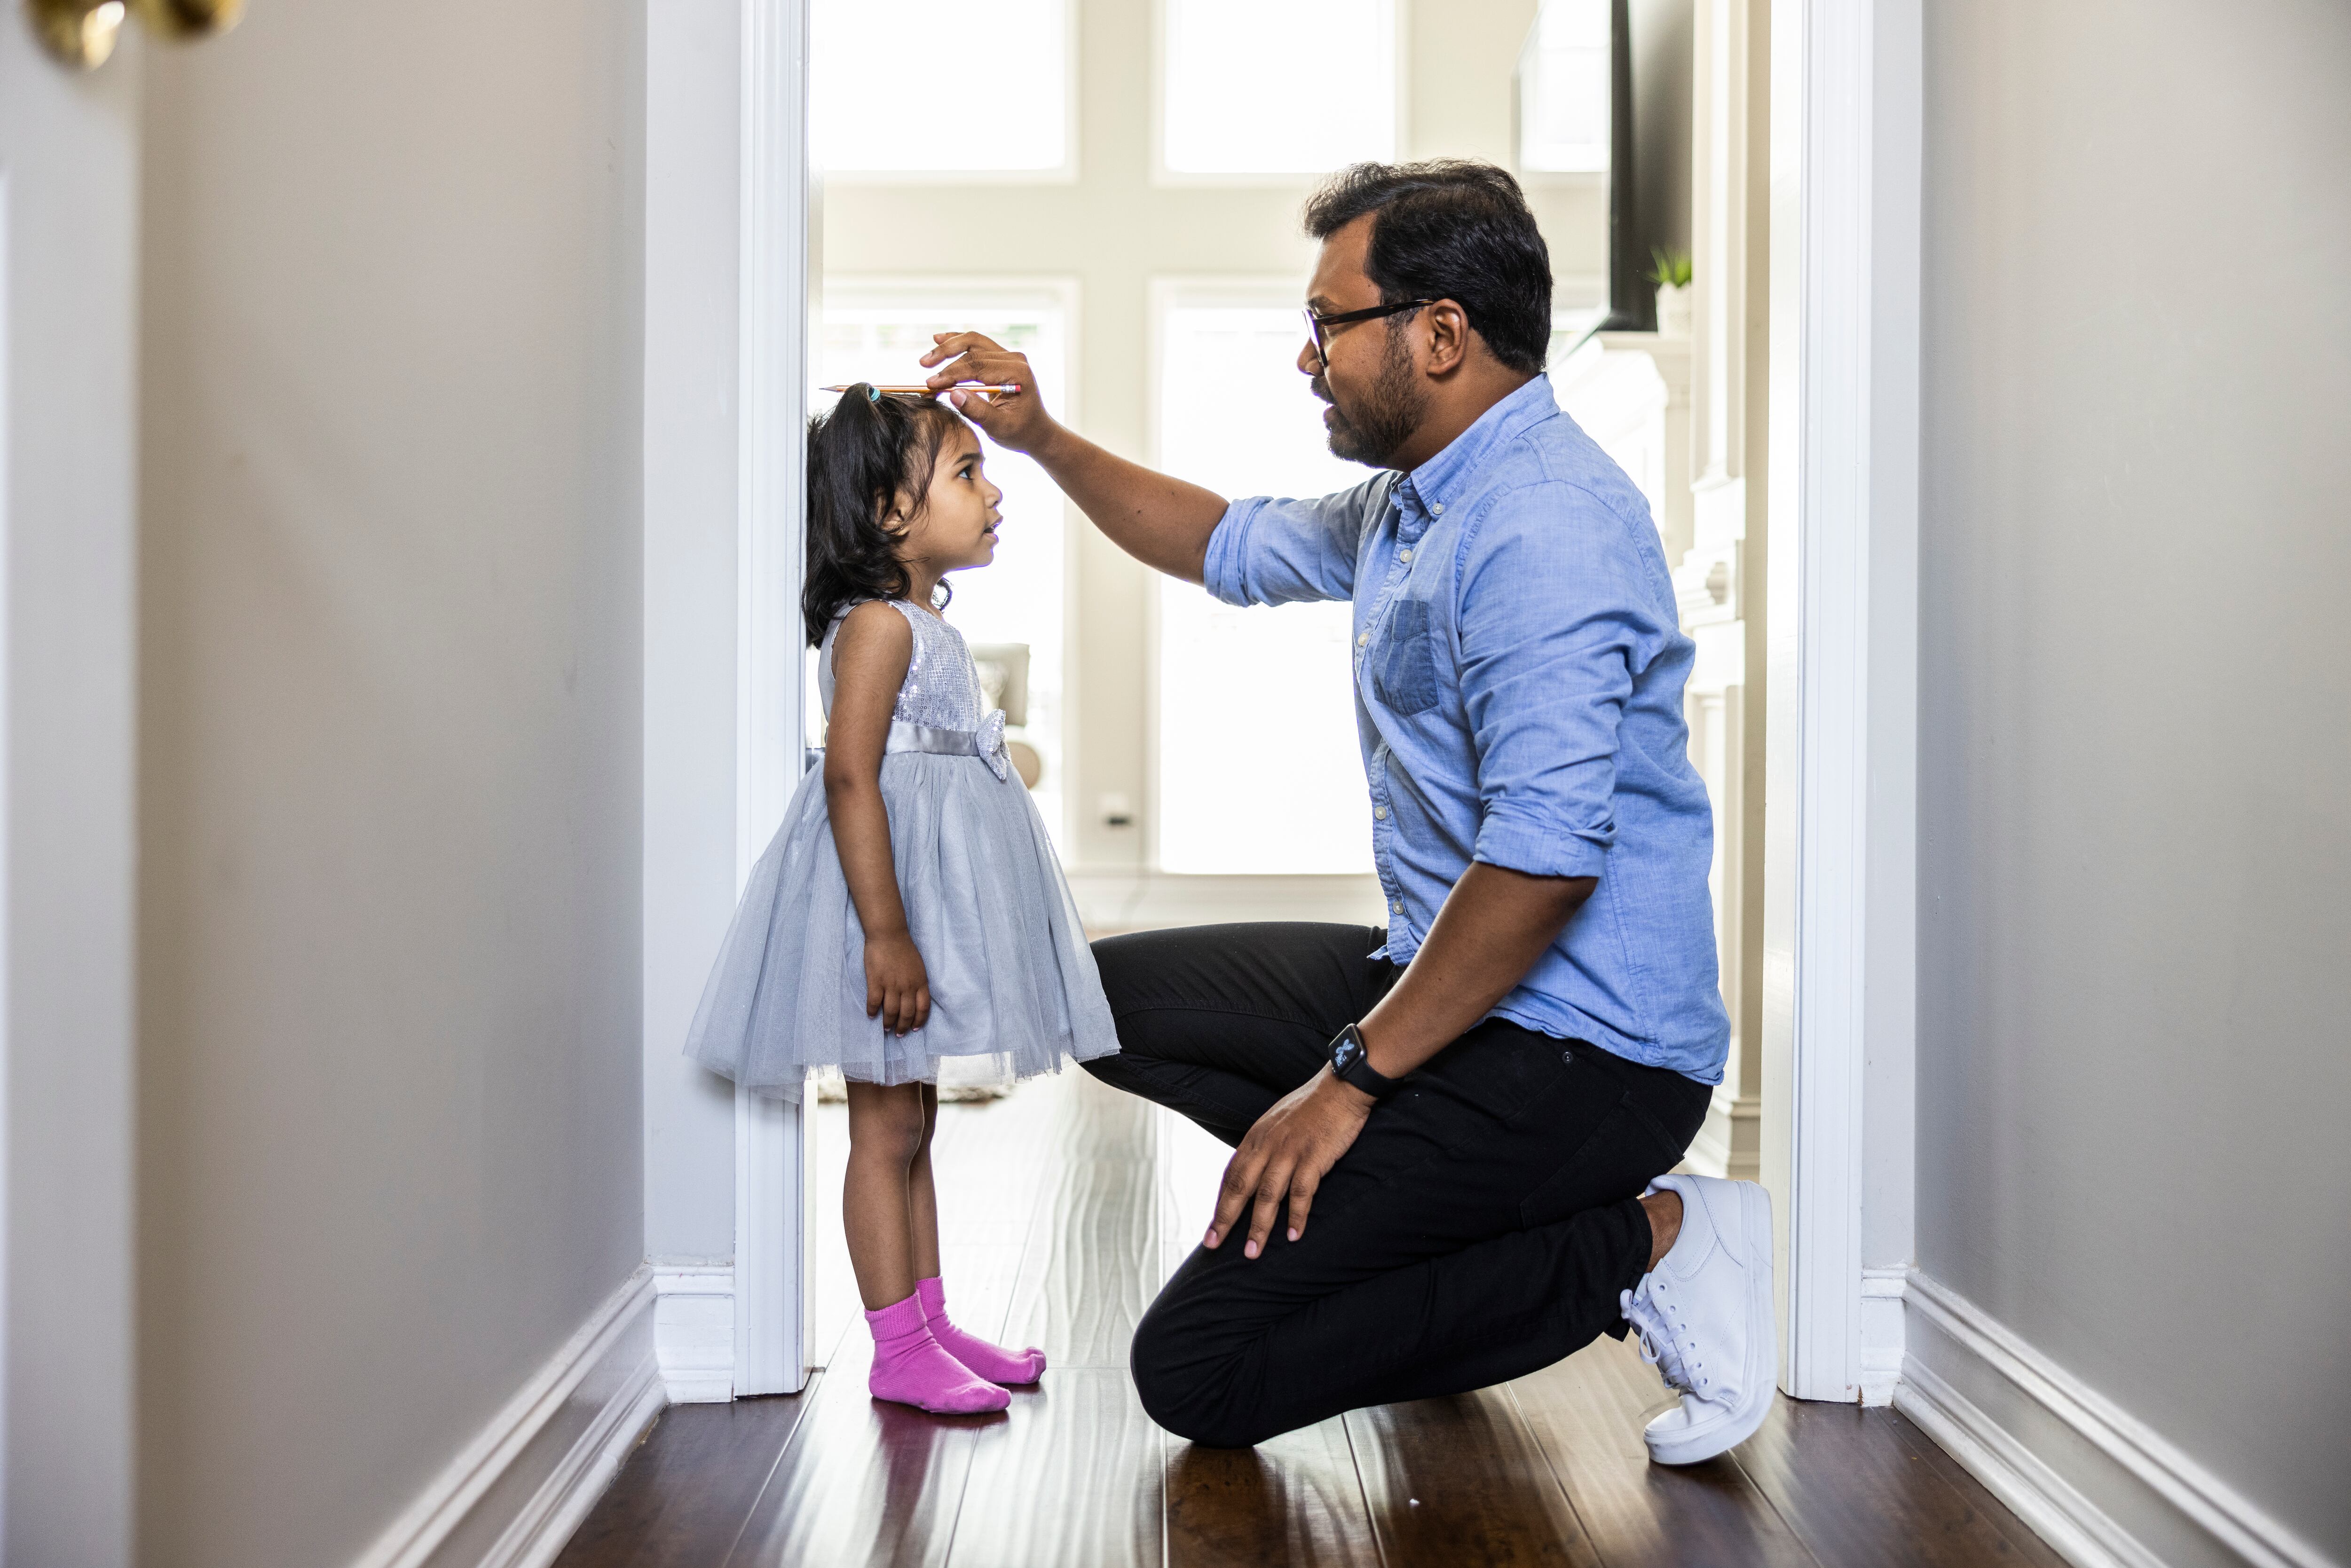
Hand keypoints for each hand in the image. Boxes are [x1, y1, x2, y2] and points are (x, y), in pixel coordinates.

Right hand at [863, 931, 930, 1035]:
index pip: (923, 1008)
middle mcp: (908, 986)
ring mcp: (892, 985)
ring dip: (888, 1023)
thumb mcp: (918, 966)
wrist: (889, 934)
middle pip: (907, 1013)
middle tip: (898, 1034)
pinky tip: (871, 1015)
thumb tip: (914, 998)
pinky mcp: (876, 981)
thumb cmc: (904, 948)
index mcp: (920, 982)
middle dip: (903, 1027)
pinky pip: (874, 1002)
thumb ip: (917, 982)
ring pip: (891, 1011)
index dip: (919, 1021)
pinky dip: (873, 1011)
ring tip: (886, 1028)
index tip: (914, 1028)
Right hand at [919, 332, 1056, 453]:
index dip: (951, 373)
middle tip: (924, 365)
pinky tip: (939, 340)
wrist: (1036, 431)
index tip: (930, 384)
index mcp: (1017, 372)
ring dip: (948, 347)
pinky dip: (957, 343)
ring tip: (927, 358)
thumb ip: (977, 411)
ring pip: (973, 342)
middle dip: (945, 356)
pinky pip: (976, 345)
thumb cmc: (1019, 432)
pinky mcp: (1001, 359)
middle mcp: (1014, 359)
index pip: (977, 366)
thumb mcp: (999, 427)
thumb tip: (952, 394)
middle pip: (973, 348)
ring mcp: (1008, 356)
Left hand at [1204, 1067, 1374, 1258]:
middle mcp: (1267, 1145)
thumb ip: (1263, 1145)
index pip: (1231, 1175)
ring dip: (1259, 1227)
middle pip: (1240, 1187)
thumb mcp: (1276, 1121)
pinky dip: (1297, 1216)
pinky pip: (1301, 1192)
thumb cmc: (1311, 1106)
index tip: (1212, 1227)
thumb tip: (1252, 1169)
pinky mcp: (1313, 1157)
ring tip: (1251, 1253)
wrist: (1340, 1087)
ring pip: (1267, 1195)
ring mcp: (1289, 1151)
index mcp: (1256, 1137)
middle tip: (1213, 1245)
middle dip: (1225, 1219)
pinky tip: (1294, 1235)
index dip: (1220, 1203)